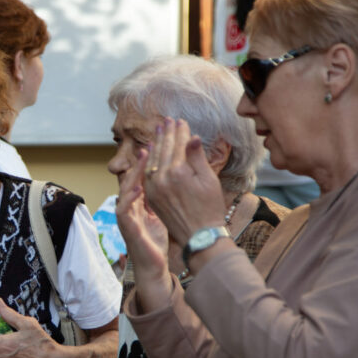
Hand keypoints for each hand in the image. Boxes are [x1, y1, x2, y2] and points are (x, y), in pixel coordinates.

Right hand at [116, 147, 169, 282]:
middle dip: (139, 163)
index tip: (155, 147)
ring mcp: (126, 217)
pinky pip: (124, 210)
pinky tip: (139, 187)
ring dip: (134, 174)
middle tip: (148, 147)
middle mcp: (129, 208)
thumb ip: (159, 199)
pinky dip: (130, 198)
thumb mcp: (159, 215)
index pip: (140, 179)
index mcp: (137, 204)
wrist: (152, 266)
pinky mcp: (126, 228)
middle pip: (131, 180)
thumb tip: (169, 180)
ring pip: (125, 190)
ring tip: (144, 159)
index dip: (146, 164)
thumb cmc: (155, 242)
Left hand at [145, 118, 225, 246]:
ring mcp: (154, 188)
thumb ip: (197, 158)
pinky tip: (150, 152)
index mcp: (178, 172)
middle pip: (163, 150)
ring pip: (153, 160)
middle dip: (166, 134)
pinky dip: (149, 161)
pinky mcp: (151, 197)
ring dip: (156, 144)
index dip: (180, 132)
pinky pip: (147, 173)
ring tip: (158, 131)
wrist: (199, 236)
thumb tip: (192, 137)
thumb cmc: (210, 209)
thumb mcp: (209, 180)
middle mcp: (162, 179)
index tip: (181, 121)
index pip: (178, 146)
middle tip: (167, 120)